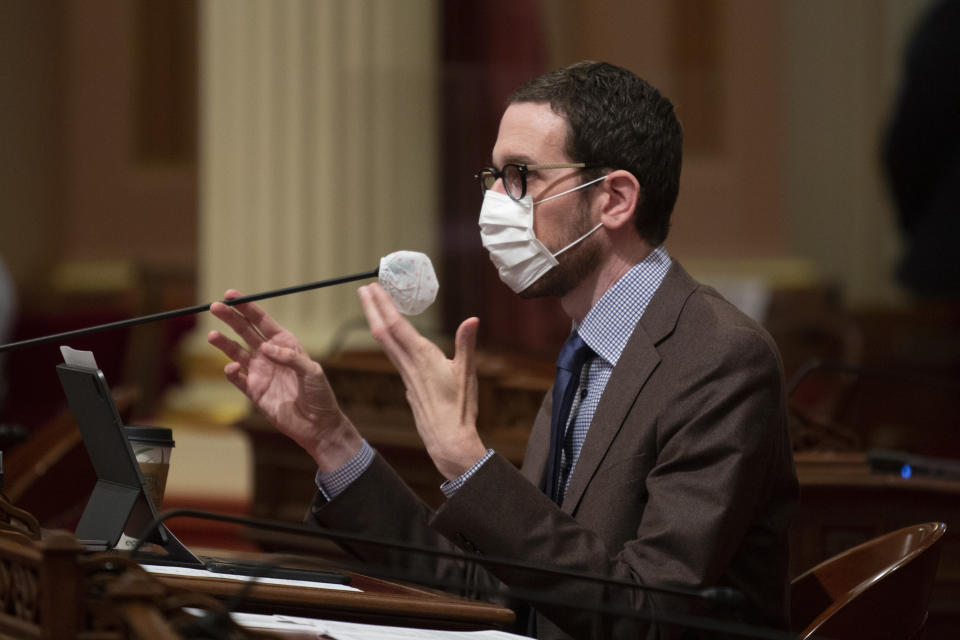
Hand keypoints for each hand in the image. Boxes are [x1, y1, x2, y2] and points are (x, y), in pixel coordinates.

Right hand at [207, 290, 361, 470]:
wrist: (317, 424)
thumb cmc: (319, 394)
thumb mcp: (312, 371)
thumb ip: (290, 357)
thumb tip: (265, 347)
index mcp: (285, 344)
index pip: (262, 321)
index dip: (247, 307)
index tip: (231, 295)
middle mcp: (270, 355)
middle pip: (245, 331)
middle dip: (230, 318)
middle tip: (214, 307)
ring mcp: (260, 372)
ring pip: (236, 352)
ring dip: (224, 344)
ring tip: (212, 335)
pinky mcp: (254, 391)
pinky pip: (237, 378)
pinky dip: (231, 372)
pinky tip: (233, 368)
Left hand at [357, 283, 486, 479]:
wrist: (447, 439)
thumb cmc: (459, 408)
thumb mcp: (467, 373)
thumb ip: (466, 345)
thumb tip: (472, 320)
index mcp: (422, 357)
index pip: (397, 326)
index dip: (383, 305)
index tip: (373, 287)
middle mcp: (409, 364)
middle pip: (383, 332)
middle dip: (372, 308)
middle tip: (362, 288)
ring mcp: (407, 375)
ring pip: (386, 344)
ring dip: (377, 322)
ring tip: (372, 306)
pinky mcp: (409, 384)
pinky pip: (393, 355)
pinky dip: (388, 339)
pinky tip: (391, 337)